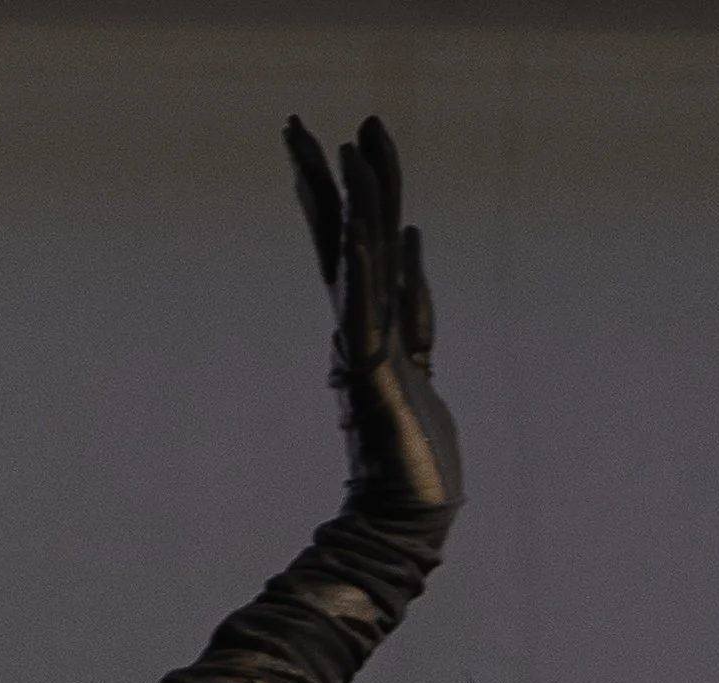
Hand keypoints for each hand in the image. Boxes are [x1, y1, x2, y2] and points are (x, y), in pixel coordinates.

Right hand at [285, 113, 463, 527]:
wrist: (409, 523)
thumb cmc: (416, 460)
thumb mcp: (420, 361)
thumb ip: (409, 307)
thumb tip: (409, 241)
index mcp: (369, 327)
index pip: (352, 247)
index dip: (338, 194)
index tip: (325, 142)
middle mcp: (360, 331)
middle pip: (344, 240)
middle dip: (326, 180)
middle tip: (298, 124)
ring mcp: (368, 351)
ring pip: (361, 263)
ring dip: (353, 202)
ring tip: (343, 146)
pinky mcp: (380, 374)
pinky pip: (371, 306)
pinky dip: (365, 264)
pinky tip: (358, 221)